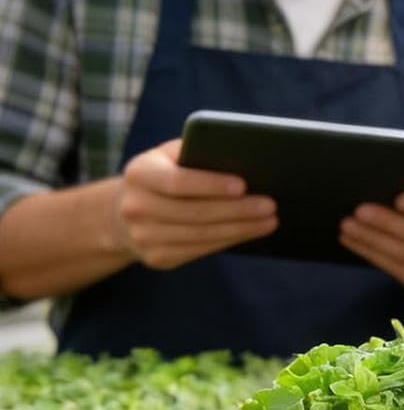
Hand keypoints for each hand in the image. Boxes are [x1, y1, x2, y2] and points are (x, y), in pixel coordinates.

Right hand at [115, 138, 276, 268]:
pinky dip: (230, 240)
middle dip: (238, 210)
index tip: (243, 184)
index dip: (211, 185)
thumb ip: (198, 151)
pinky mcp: (157, 258)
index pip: (178, 181)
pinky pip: (200, 250)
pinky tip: (251, 232)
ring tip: (271, 220)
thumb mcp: (172, 155)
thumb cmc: (166, 173)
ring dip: (241, 229)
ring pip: (201, 235)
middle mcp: (135, 207)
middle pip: (195, 212)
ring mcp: (143, 237)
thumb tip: (245, 155)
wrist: (127, 210)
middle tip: (271, 205)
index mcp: (139, 173)